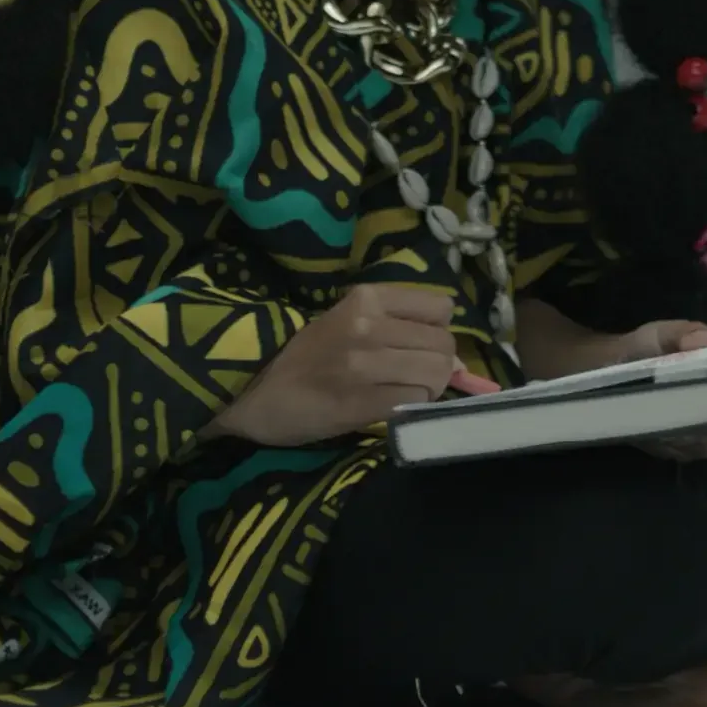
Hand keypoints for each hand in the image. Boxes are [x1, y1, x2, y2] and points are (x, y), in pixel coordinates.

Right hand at [205, 286, 457, 447]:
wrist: (250, 391)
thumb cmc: (301, 356)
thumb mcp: (347, 322)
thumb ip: (396, 327)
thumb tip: (456, 359)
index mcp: (366, 298)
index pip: (440, 308)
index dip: (438, 332)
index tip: (420, 346)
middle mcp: (368, 324)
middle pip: (442, 345)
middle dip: (437, 366)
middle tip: (413, 378)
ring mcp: (364, 363)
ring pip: (435, 374)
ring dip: (427, 390)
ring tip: (401, 393)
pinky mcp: (359, 402)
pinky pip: (413, 402)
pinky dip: (410, 408)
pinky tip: (389, 408)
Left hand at [614, 319, 706, 463]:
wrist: (611, 371)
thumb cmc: (645, 348)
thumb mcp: (662, 333)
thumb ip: (685, 333)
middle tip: (692, 413)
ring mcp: (705, 430)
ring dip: (696, 438)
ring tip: (669, 420)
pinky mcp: (682, 447)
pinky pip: (688, 455)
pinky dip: (675, 446)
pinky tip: (657, 431)